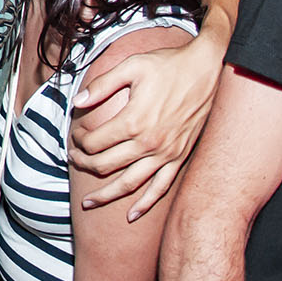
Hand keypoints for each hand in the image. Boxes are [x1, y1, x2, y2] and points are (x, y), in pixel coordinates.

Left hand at [71, 29, 222, 219]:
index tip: (76, 134)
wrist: (207, 69)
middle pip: (105, 165)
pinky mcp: (179, 158)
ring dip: (106, 194)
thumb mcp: (131, 66)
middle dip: (84, 164)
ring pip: (129, 184)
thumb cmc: (168, 65)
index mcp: (133, 121)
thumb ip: (102, 85)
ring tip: (89, 203)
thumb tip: (78, 102)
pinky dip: (144, 204)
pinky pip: (160, 188)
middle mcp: (149, 143)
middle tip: (74, 159)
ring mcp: (166, 154)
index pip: (94, 142)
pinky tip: (131, 215)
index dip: (79, 140)